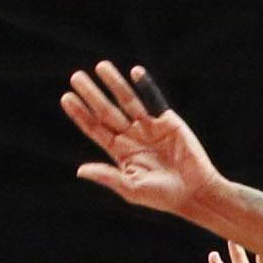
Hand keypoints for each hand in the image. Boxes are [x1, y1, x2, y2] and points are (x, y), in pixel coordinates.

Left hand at [62, 60, 225, 217]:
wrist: (195, 193)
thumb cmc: (162, 196)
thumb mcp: (131, 188)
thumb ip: (107, 176)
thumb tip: (79, 171)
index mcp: (120, 152)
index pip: (95, 128)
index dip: (80, 114)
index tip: (66, 98)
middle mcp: (132, 136)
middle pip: (107, 111)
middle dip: (92, 94)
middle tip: (76, 77)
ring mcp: (149, 127)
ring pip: (128, 101)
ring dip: (114, 84)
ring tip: (100, 66)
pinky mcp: (168, 122)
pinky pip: (154, 100)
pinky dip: (146, 86)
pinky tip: (135, 72)